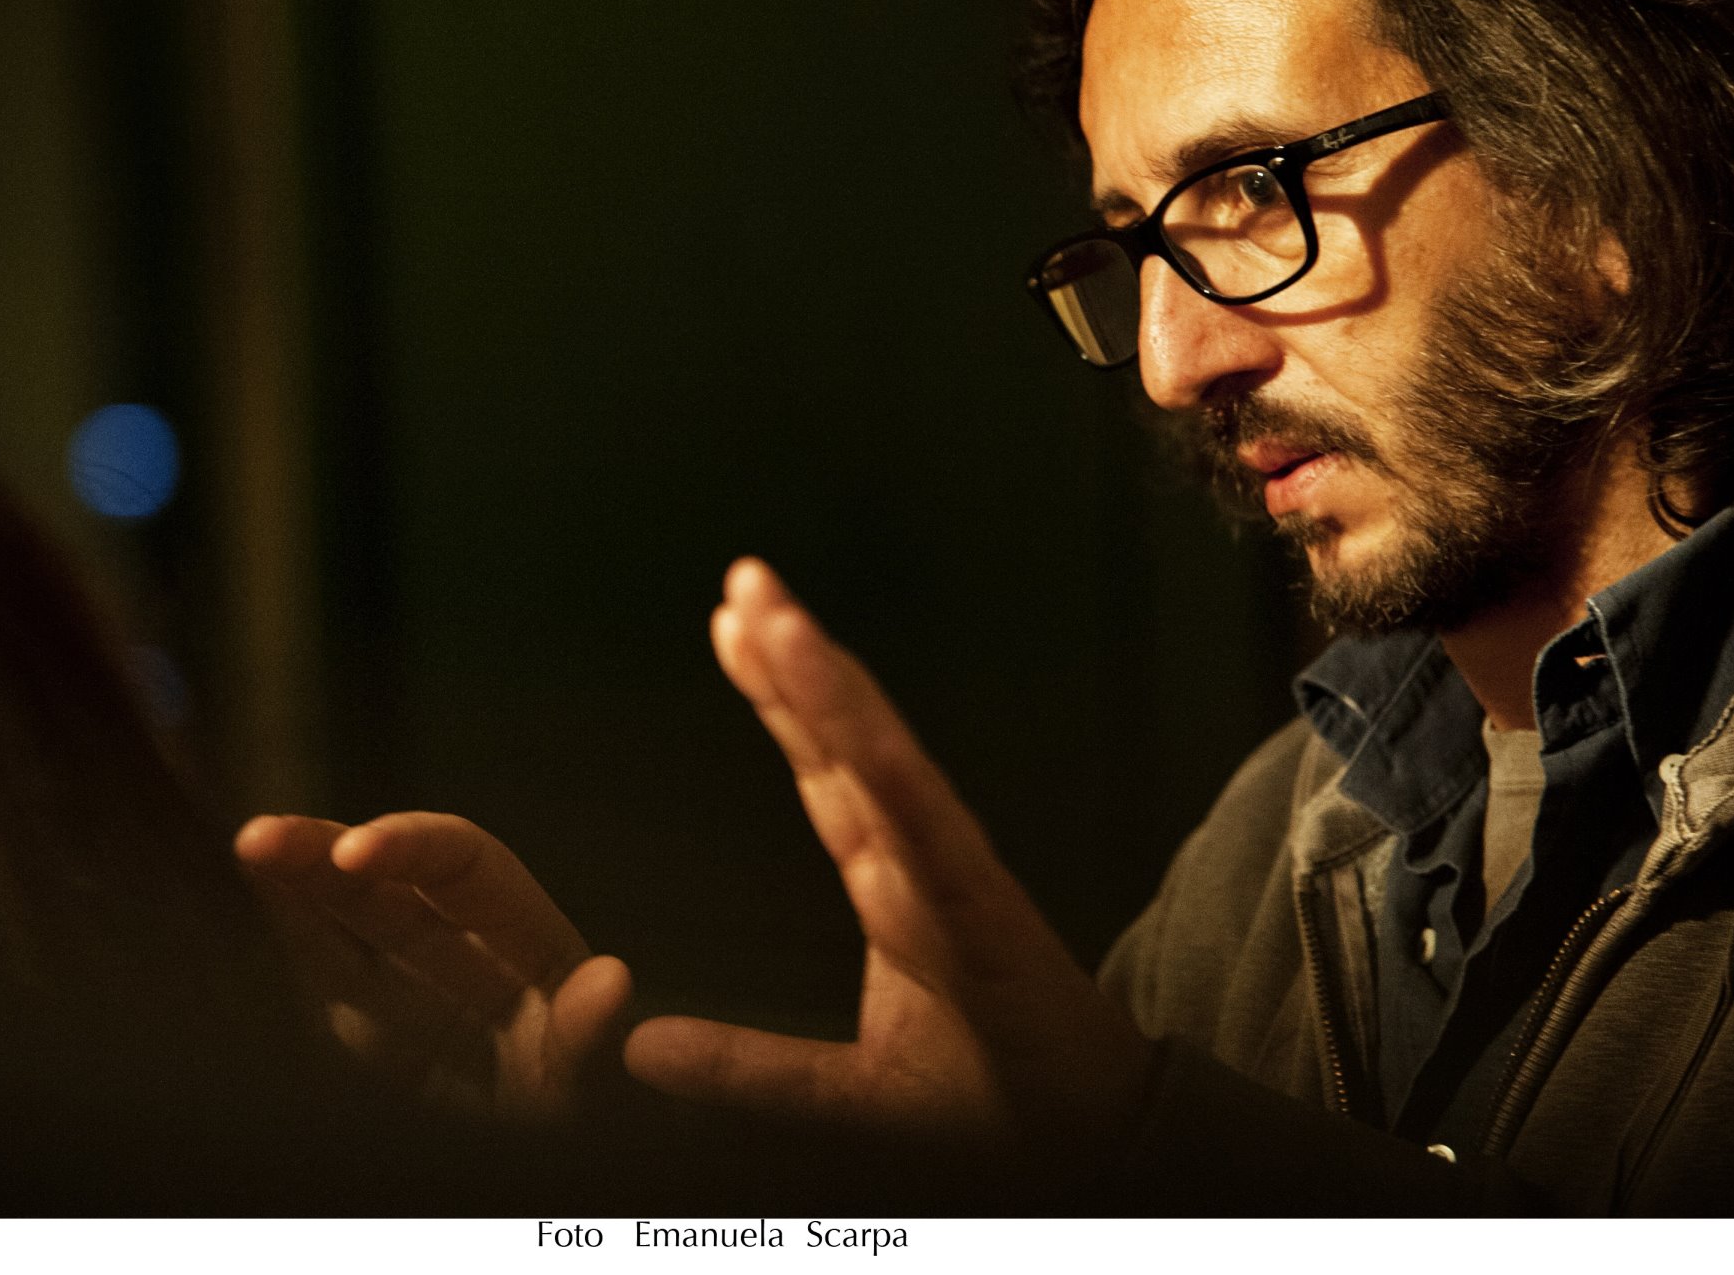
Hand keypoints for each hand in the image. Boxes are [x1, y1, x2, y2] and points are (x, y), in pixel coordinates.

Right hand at [236, 810, 633, 1121]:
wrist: (571, 1192)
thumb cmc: (606, 1123)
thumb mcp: (608, 1086)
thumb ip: (596, 1039)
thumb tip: (608, 983)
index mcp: (526, 941)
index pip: (460, 864)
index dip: (407, 847)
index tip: (355, 854)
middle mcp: (459, 958)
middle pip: (381, 887)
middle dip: (319, 856)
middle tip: (256, 840)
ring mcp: (407, 1005)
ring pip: (335, 934)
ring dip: (285, 895)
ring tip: (238, 854)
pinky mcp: (371, 1056)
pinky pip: (321, 997)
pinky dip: (274, 964)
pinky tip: (228, 934)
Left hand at [623, 558, 1150, 1167]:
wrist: (1092, 1156)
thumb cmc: (990, 1106)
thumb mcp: (845, 1098)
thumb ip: (749, 1069)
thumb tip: (642, 1049)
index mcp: (894, 886)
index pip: (826, 767)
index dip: (779, 692)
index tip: (731, 620)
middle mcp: (923, 865)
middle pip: (851, 742)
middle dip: (798, 658)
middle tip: (745, 578)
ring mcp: (958, 885)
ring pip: (889, 770)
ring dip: (835, 694)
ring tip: (782, 625)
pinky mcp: (990, 924)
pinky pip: (937, 840)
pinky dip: (896, 779)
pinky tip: (856, 731)